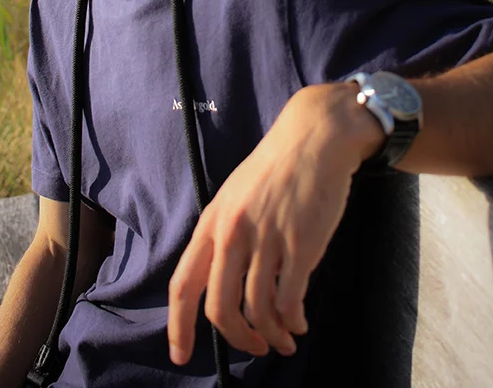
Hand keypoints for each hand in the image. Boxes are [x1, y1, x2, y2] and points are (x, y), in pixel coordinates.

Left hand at [167, 82, 383, 364]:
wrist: (314, 138)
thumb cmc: (276, 167)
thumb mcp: (235, 195)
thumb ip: (225, 234)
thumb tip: (220, 279)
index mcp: (212, 221)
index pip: (183, 284)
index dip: (178, 326)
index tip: (180, 355)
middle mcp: (233, 233)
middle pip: (221, 308)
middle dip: (237, 339)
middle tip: (253, 348)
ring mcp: (267, 239)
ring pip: (259, 310)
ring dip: (272, 336)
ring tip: (284, 341)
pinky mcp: (301, 244)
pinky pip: (290, 301)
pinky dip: (293, 322)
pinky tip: (299, 324)